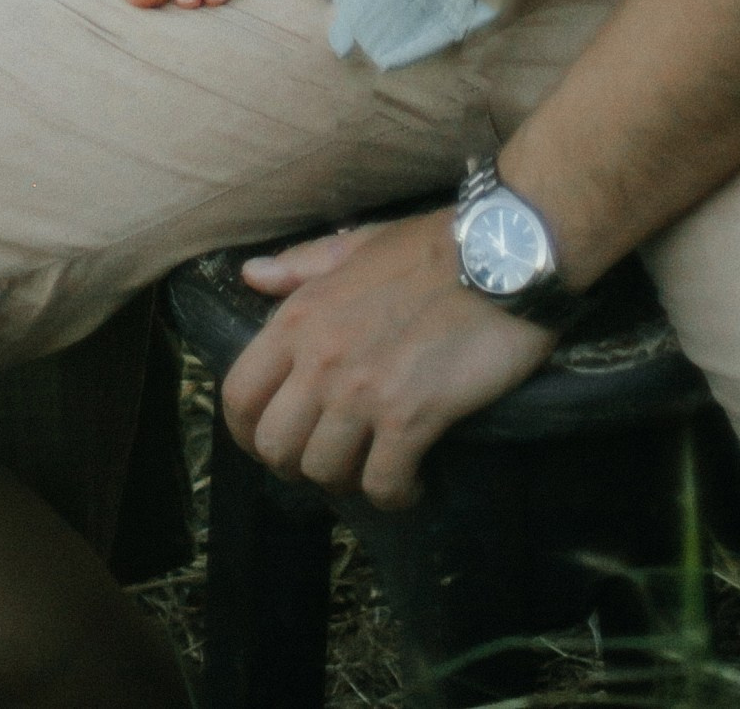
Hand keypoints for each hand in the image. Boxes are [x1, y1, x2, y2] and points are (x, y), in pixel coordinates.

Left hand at [221, 211, 547, 513]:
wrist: (501, 255)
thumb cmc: (432, 247)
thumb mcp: (358, 245)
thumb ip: (301, 265)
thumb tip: (251, 276)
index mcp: (300, 316)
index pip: (239, 394)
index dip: (247, 431)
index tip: (272, 441)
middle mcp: (320, 359)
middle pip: (274, 446)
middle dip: (296, 463)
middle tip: (331, 457)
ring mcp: (362, 391)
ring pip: (323, 472)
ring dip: (348, 480)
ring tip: (373, 465)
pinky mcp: (410, 417)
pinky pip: (383, 484)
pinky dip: (395, 494)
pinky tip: (412, 480)